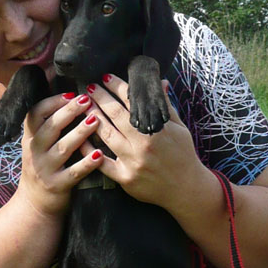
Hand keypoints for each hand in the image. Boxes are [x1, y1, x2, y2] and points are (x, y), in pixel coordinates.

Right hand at [17, 91, 104, 214]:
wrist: (34, 205)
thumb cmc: (43, 168)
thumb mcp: (38, 146)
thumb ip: (49, 125)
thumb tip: (69, 97)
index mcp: (30, 139)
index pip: (35, 114)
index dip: (52, 102)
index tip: (71, 94)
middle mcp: (34, 153)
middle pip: (50, 128)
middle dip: (68, 112)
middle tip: (86, 100)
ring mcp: (45, 170)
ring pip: (62, 148)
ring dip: (80, 133)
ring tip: (95, 120)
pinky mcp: (57, 186)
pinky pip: (74, 173)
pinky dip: (86, 163)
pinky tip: (99, 155)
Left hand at [78, 75, 205, 211]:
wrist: (187, 189)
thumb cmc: (184, 155)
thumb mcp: (179, 128)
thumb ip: (166, 106)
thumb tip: (159, 82)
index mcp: (156, 129)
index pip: (133, 102)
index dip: (118, 87)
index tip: (106, 77)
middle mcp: (143, 144)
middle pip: (116, 115)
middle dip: (100, 98)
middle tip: (89, 86)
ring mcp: (133, 161)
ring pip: (106, 135)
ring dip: (93, 117)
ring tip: (83, 106)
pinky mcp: (125, 178)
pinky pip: (102, 163)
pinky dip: (89, 151)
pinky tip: (81, 139)